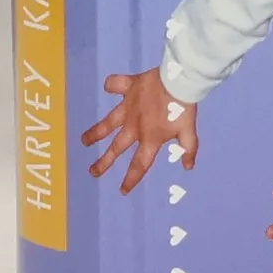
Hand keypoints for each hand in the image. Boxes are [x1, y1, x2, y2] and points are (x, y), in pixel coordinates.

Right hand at [82, 69, 198, 193]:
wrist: (177, 81)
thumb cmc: (183, 107)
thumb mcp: (188, 131)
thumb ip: (188, 149)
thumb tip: (188, 167)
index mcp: (150, 138)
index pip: (139, 164)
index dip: (131, 178)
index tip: (122, 190)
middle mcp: (134, 126)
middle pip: (117, 148)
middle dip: (104, 162)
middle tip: (93, 172)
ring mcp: (128, 107)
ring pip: (108, 123)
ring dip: (96, 132)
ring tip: (84, 141)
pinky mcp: (128, 88)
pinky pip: (116, 85)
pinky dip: (112, 84)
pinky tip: (107, 85)